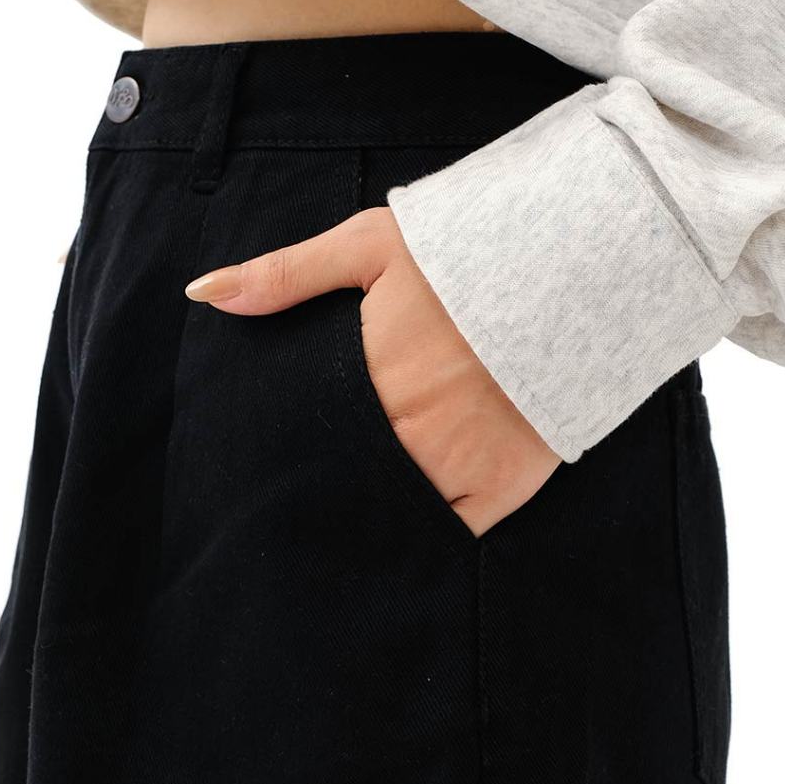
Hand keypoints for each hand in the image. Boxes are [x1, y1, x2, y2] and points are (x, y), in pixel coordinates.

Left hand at [184, 207, 561, 536]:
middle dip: (321, 497)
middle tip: (293, 519)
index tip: (268, 476)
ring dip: (370, 522)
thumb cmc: (470, 253)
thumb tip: (204, 292)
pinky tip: (407, 537)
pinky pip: (453, 533)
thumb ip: (286, 273)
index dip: (286, 463)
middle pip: (348, 484)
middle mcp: (411, 432)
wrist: (580, 268)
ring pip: (394, 516)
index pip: (309, 440)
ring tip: (341, 539)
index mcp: (371, 379)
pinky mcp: (504, 485)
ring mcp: (459, 465)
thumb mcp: (372, 244)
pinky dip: (429, 536)